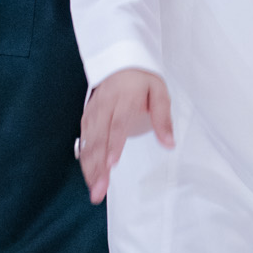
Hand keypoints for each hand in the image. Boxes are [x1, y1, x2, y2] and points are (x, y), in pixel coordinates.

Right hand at [77, 68, 174, 203]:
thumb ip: (163, 119)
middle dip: (97, 167)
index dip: (113, 145)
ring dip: (89, 168)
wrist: (119, 62)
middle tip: (100, 189)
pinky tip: (89, 176)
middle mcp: (104, 108)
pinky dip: (85, 160)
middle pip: (98, 140)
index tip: (111, 164)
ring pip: (87, 144)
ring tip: (95, 190)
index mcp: (123, 99)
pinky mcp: (86, 119)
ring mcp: (92, 114)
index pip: (117, 124)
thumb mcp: (160, 93)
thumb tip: (169, 143)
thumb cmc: (142, 80)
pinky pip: (83, 141)